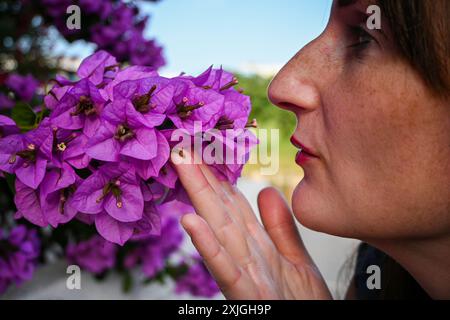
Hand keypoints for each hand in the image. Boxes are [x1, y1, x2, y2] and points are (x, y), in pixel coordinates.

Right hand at [171, 149, 331, 299]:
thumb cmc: (303, 306)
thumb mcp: (297, 262)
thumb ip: (280, 229)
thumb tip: (267, 191)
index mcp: (257, 246)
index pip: (232, 204)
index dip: (218, 176)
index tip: (204, 149)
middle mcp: (246, 256)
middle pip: (220, 210)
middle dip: (201, 176)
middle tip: (183, 143)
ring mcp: (244, 276)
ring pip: (218, 230)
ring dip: (198, 198)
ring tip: (182, 166)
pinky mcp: (249, 297)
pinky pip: (226, 269)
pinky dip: (207, 246)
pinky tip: (191, 222)